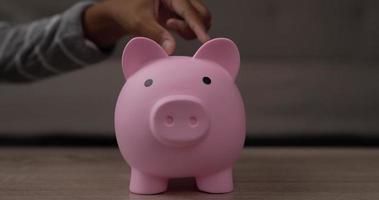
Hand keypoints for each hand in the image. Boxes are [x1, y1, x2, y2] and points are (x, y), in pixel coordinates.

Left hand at [83, 0, 211, 53]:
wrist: (120, 9)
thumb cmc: (126, 10)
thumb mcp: (139, 22)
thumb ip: (156, 35)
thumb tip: (171, 50)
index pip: (189, 10)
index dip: (197, 26)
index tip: (205, 40)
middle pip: (202, 13)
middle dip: (192, 27)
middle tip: (169, 27)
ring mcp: (182, 4)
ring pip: (200, 20)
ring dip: (189, 30)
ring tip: (167, 26)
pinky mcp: (181, 13)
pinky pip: (193, 24)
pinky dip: (186, 31)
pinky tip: (169, 27)